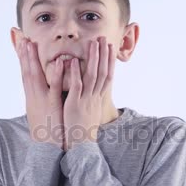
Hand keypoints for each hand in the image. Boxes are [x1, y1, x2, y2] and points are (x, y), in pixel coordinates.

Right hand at [15, 37, 64, 148]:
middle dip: (23, 54)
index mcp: (32, 98)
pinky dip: (56, 75)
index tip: (21, 42)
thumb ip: (41, 98)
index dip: (23, 58)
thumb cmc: (47, 132)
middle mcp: (34, 98)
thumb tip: (39, 89)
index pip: (25, 74)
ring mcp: (42, 102)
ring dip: (32, 60)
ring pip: (36, 77)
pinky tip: (58, 63)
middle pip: (26, 72)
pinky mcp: (53, 107)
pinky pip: (54, 89)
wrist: (47, 152)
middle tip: (21, 37)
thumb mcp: (42, 112)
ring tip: (30, 43)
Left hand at [63, 36, 114, 150]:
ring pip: (92, 76)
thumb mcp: (90, 111)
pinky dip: (76, 73)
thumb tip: (92, 90)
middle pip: (102, 72)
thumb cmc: (83, 129)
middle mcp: (95, 97)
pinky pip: (77, 86)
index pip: (107, 75)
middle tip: (104, 39)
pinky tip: (75, 61)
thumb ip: (91, 98)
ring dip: (93, 58)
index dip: (109, 60)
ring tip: (93, 43)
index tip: (110, 47)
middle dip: (104, 54)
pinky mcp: (75, 104)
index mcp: (98, 98)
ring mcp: (86, 100)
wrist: (80, 146)